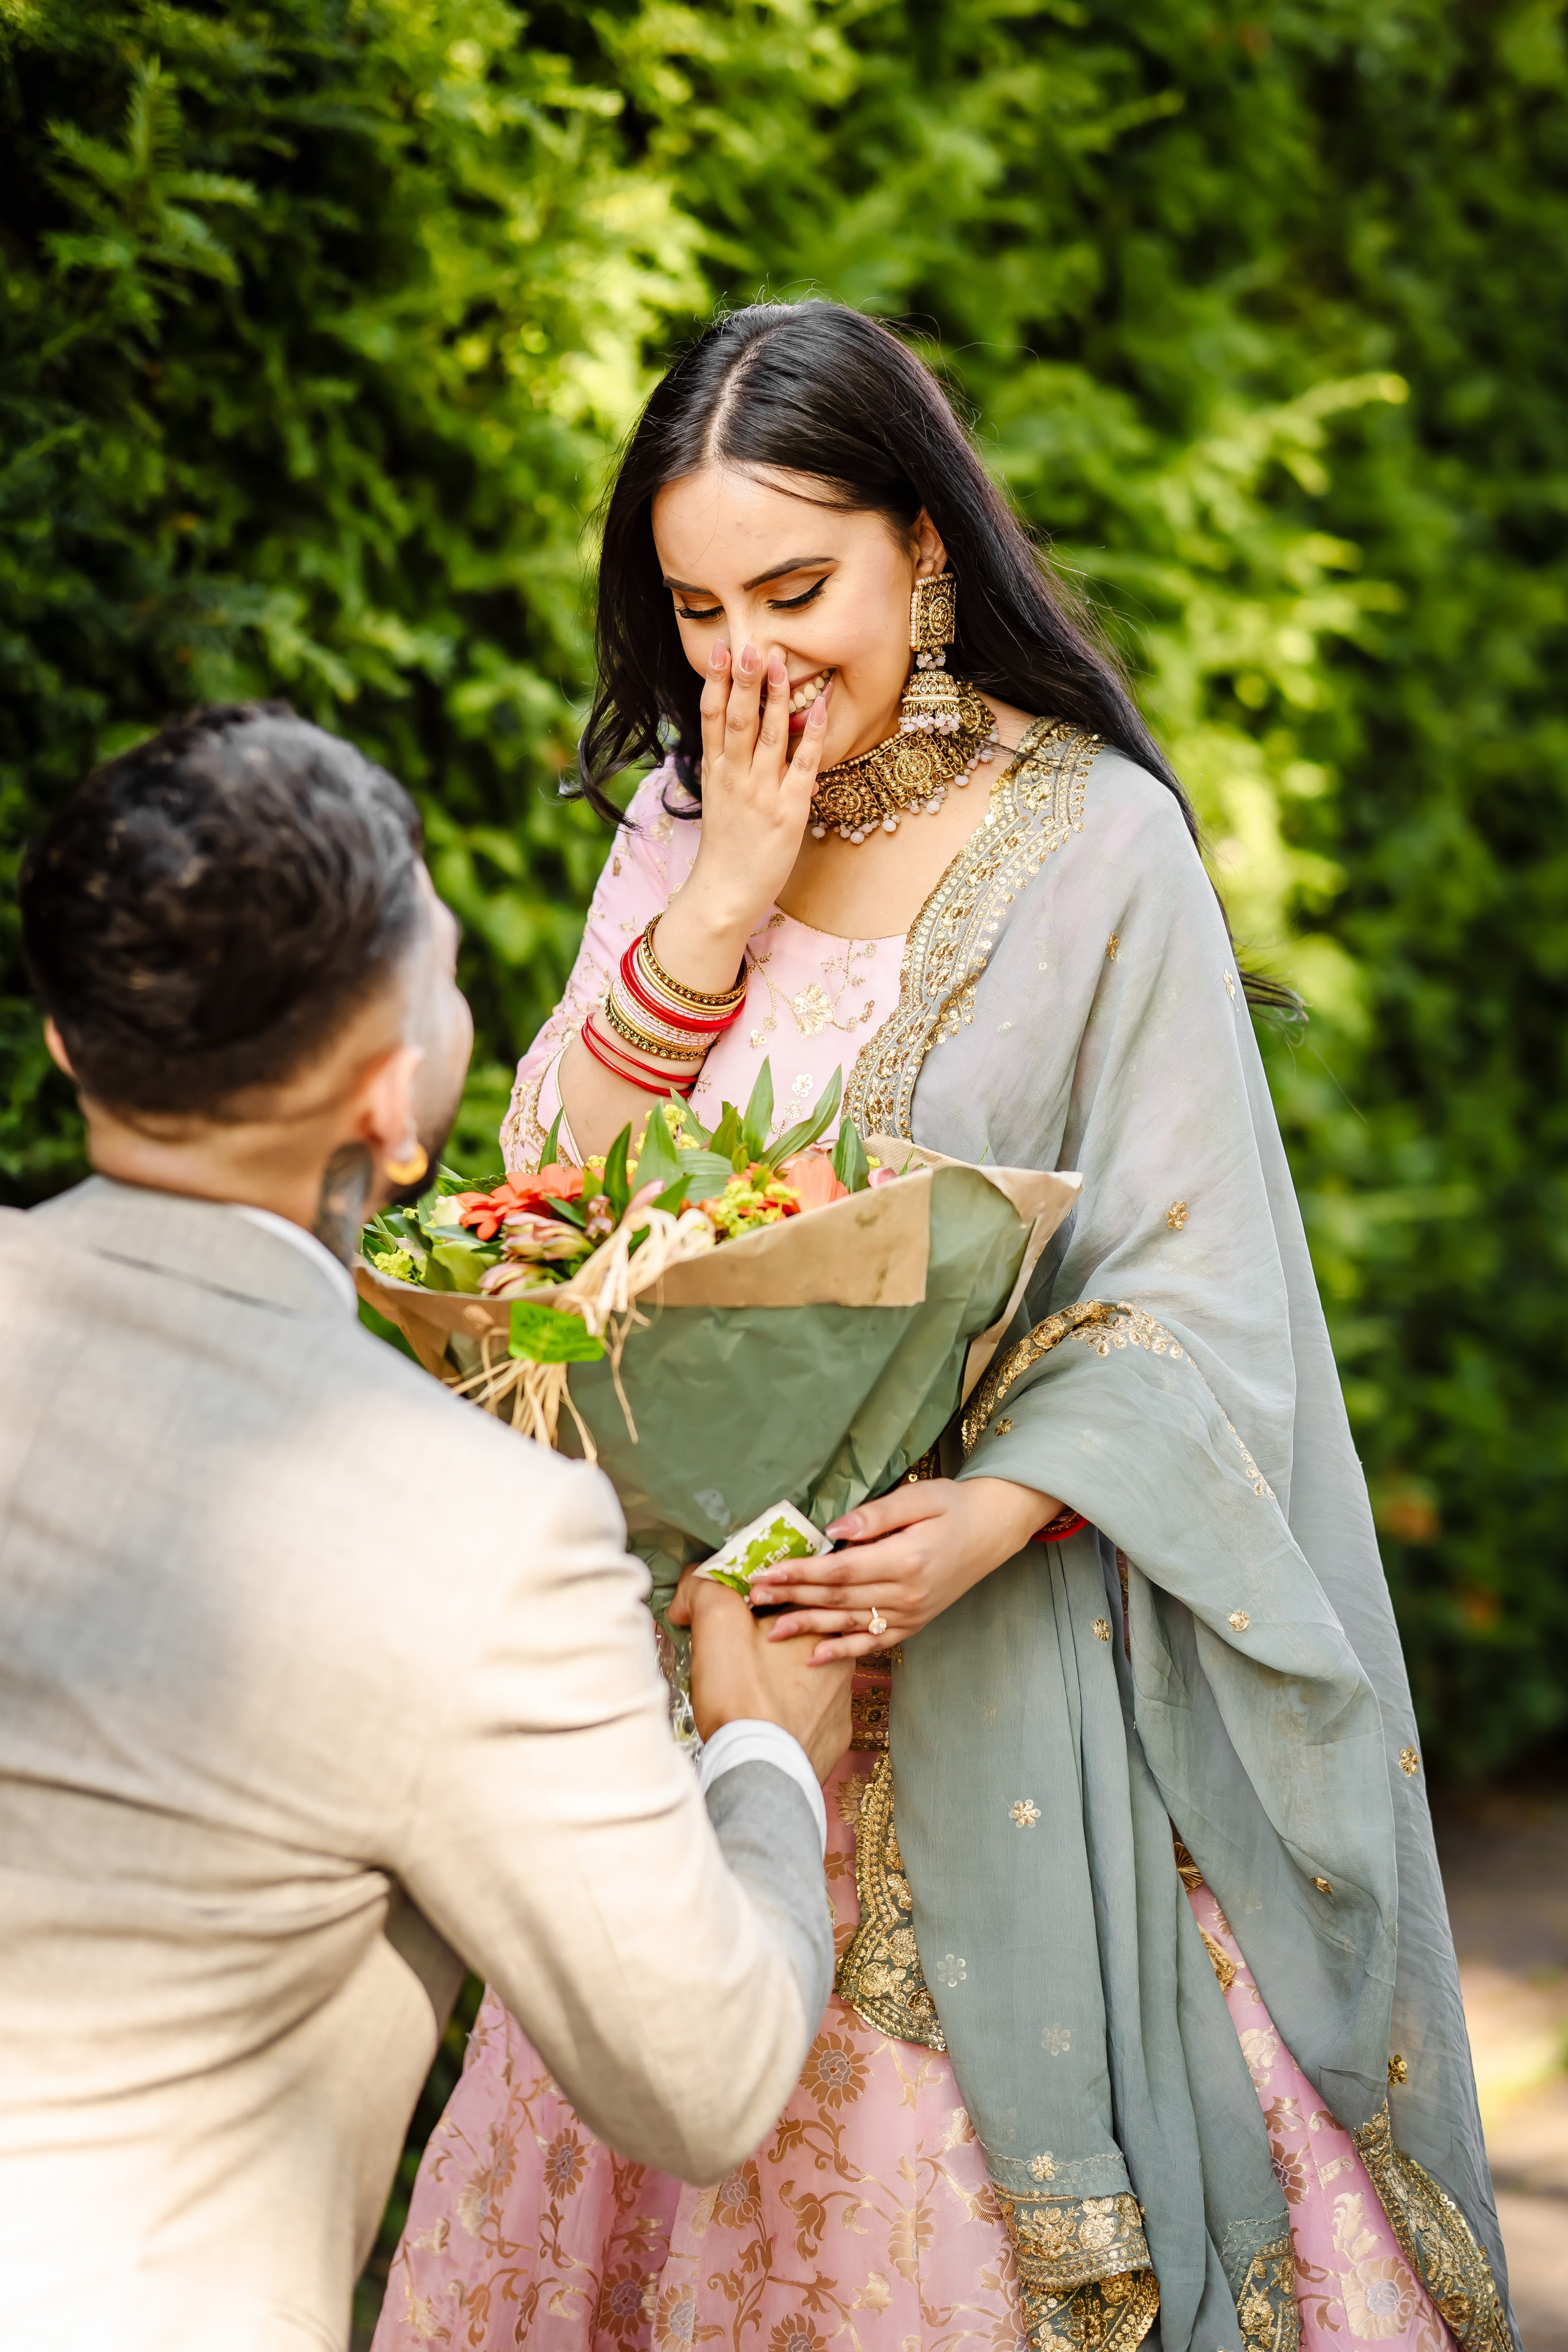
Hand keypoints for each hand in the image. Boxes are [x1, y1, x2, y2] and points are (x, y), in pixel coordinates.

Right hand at [653, 641, 832, 986]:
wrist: (724, 894)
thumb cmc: (725, 848)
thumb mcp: (717, 799)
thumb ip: (726, 765)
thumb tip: (735, 734)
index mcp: (715, 771)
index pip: (712, 717)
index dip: (716, 681)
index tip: (720, 648)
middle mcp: (735, 777)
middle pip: (738, 719)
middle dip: (744, 680)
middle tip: (750, 643)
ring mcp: (761, 793)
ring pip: (769, 736)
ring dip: (776, 698)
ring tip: (779, 663)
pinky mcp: (788, 811)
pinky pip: (803, 766)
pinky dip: (813, 735)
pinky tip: (821, 708)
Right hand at [668, 1569, 852, 1781]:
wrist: (761, 1770)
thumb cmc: (743, 1696)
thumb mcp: (716, 1624)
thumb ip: (705, 1589)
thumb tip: (693, 1583)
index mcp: (823, 1624)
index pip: (792, 1594)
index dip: (755, 1596)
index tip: (731, 1609)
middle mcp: (844, 1660)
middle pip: (797, 1635)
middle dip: (764, 1639)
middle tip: (731, 1653)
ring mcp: (842, 1702)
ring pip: (804, 1675)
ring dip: (776, 1676)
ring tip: (742, 1688)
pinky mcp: (833, 1736)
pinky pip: (808, 1713)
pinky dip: (785, 1712)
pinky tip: (762, 1717)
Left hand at [748, 1477, 1058, 1661]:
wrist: (994, 1530)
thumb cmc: (954, 1506)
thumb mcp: (920, 1497)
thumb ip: (876, 1516)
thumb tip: (833, 1531)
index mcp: (906, 1560)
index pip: (841, 1570)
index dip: (801, 1573)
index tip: (767, 1570)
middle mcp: (907, 1595)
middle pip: (838, 1599)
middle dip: (792, 1597)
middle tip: (754, 1596)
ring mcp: (912, 1614)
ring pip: (850, 1624)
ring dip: (808, 1626)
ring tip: (771, 1628)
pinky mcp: (915, 1623)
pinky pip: (875, 1642)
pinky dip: (844, 1652)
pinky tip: (815, 1656)